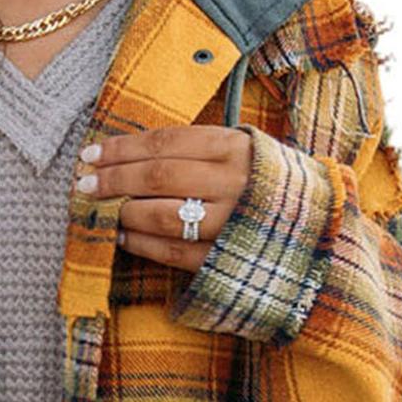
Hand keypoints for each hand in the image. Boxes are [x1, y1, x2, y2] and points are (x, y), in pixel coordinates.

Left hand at [75, 126, 250, 269]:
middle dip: (113, 178)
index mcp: (235, 147)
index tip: (91, 153)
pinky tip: (121, 235)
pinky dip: (141, 243)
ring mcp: (232, 223)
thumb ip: (196, 149)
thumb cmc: (264, 184)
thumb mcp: (241, 152)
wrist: (319, 231)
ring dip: (123, 211)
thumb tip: (129, 152)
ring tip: (99, 208)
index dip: (122, 147)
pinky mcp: (227, 259)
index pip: (166, 142)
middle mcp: (235, 182)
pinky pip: (174, 251)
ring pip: (163, 214)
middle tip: (82, 183)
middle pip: (158, 175)